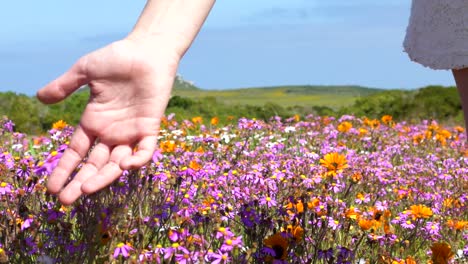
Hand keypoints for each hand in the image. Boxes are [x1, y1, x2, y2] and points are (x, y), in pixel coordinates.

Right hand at [37, 37, 179, 204]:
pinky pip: (145, 150)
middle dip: (80, 182)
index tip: (51, 188)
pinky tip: (124, 165)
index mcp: (94, 122)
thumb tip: (40, 98)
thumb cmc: (117, 58)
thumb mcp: (85, 72)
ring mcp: (131, 132)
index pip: (77, 153)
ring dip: (103, 177)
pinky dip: (137, 160)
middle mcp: (112, 132)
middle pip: (94, 164)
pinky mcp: (150, 127)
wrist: (147, 50)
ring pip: (116, 163)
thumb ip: (64, 85)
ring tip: (86, 189)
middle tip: (66, 201)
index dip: (65, 170)